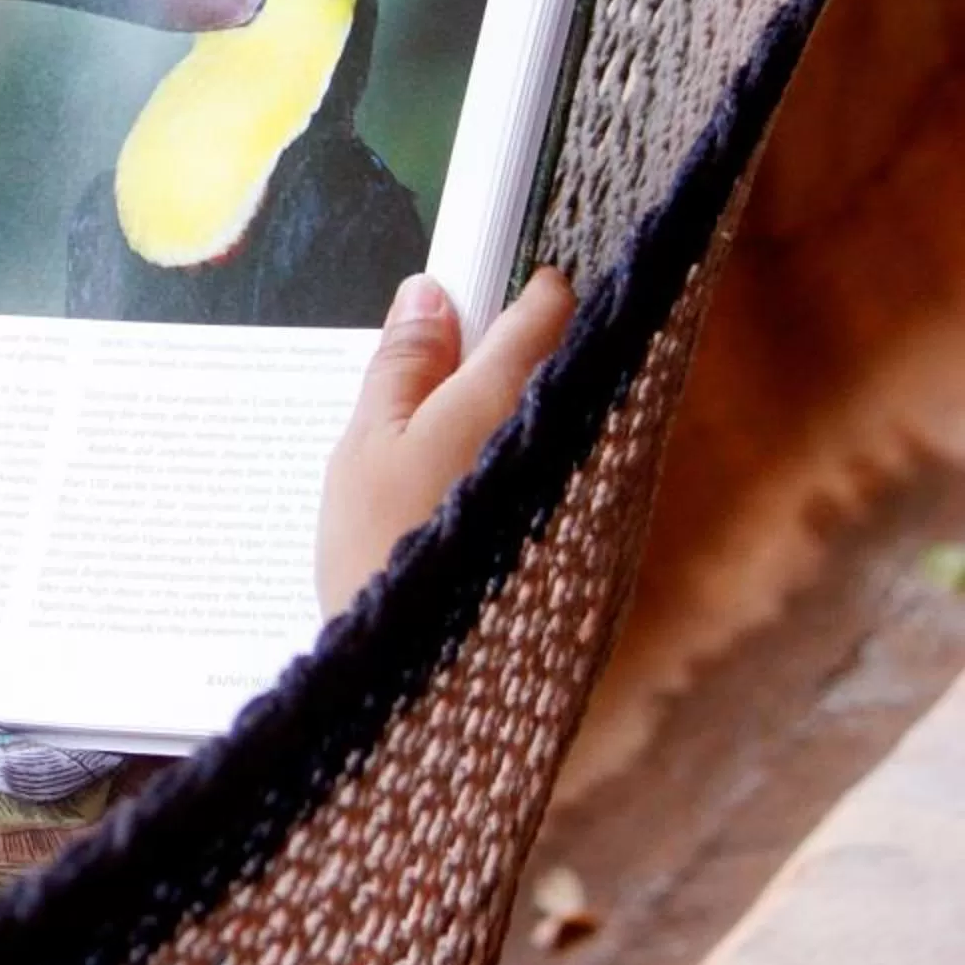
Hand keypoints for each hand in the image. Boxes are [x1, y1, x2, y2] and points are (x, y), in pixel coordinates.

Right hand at [317, 267, 575, 616]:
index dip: (525, 287)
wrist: (425, 681)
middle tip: (456, 373)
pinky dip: (538, 476)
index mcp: (507, 397)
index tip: (499, 282)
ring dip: (530, 421)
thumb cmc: (381, 553)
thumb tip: (429, 293)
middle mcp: (568, 436)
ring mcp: (593, 494)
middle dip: (522, 357)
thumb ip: (404, 362)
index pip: (545, 309)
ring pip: (574, 425)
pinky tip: (480, 507)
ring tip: (456, 453)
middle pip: (565, 366)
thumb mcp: (367, 445)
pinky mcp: (598, 549)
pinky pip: (578, 482)